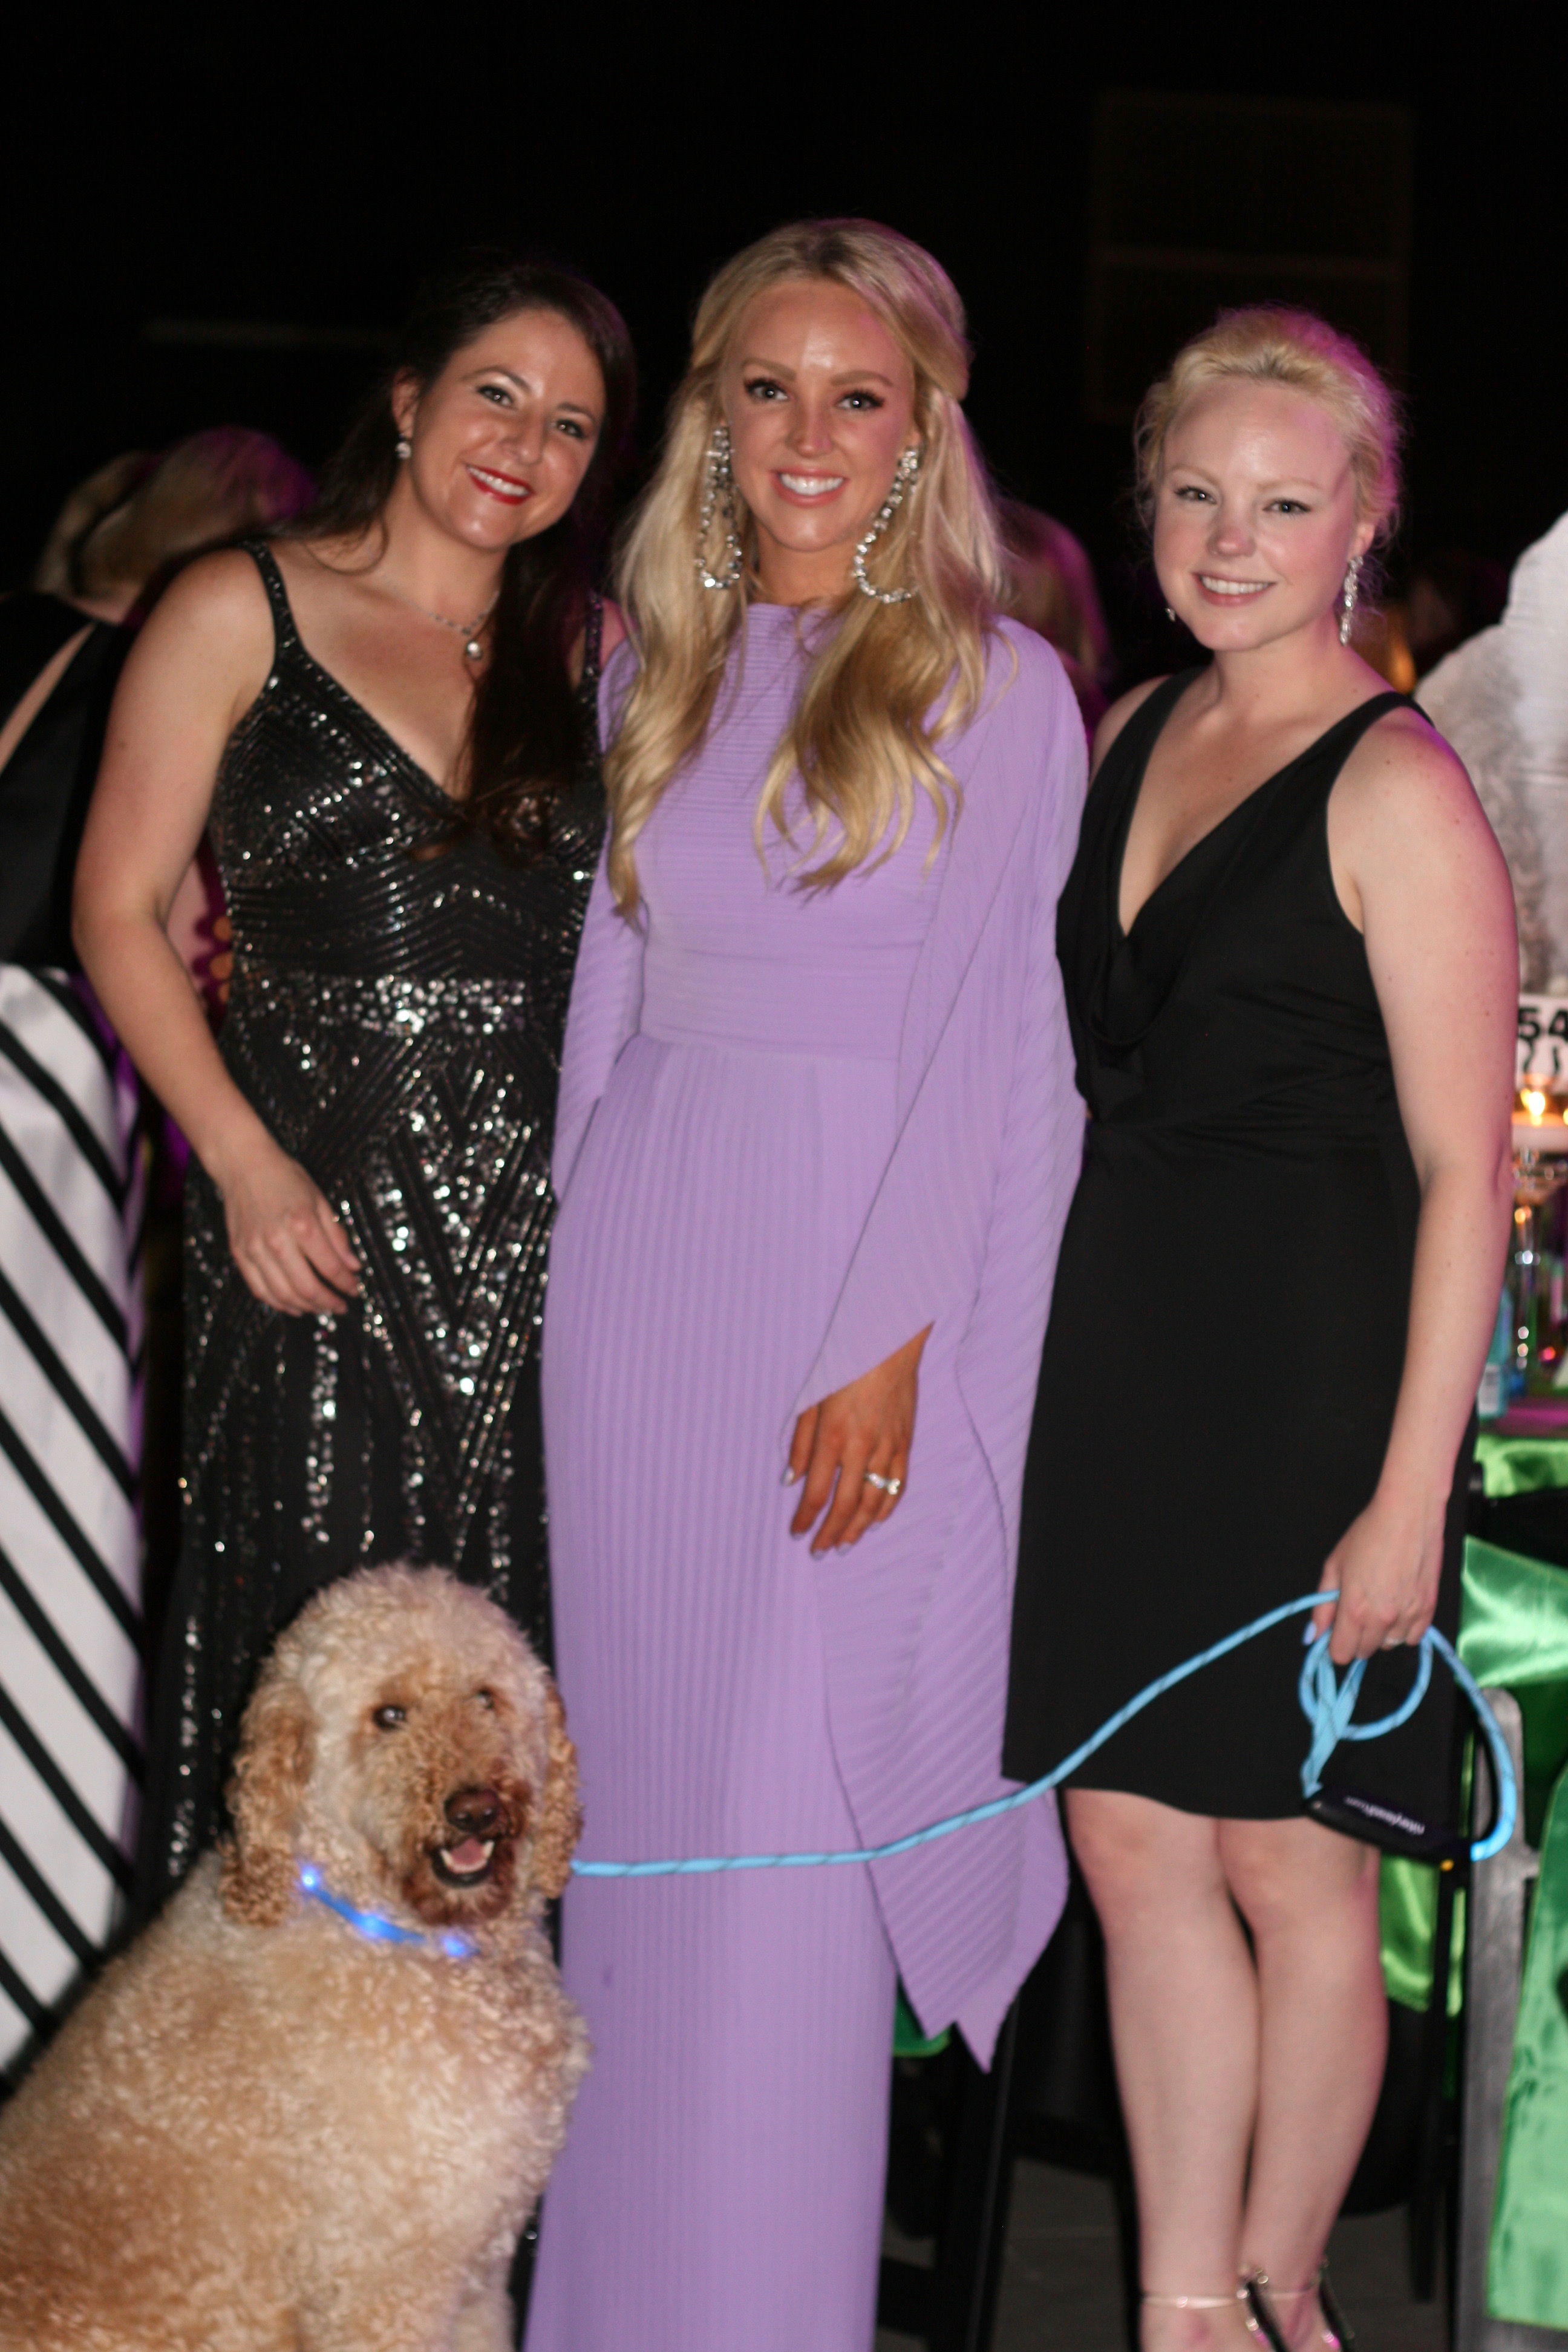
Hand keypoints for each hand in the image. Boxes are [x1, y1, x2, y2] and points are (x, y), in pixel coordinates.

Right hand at [212, 1130, 360, 1315]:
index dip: (346, 1284)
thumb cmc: (284, 1177)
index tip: (355, 1289)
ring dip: (306, 1307)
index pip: (331, 1267)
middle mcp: (277, 1241)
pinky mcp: (240, 1254)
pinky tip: (293, 1306)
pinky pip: (260, 1289)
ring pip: (283, 1295)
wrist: (243, 1164)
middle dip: (329, 1303)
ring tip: (321, 1308)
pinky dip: (278, 1303)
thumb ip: (337, 1236)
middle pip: (307, 1288)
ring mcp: (255, 1249)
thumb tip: (353, 1266)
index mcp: (302, 1225)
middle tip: (340, 1306)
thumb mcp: (320, 1200)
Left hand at [785, 1326, 929, 1556]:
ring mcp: (887, 1447)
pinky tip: (875, 1521)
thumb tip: (790, 1481)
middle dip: (831, 1533)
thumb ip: (800, 1443)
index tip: (797, 1533)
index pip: (817, 1492)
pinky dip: (886, 1507)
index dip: (806, 1518)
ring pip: (873, 1500)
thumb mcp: (810, 1399)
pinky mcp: (905, 1443)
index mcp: (832, 1436)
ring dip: (858, 1528)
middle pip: (845, 1504)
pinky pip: (897, 1484)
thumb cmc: (843, 1367)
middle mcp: (860, 1447)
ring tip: (845, 1545)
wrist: (887, 1344)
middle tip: (820, 1551)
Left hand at [1313, 1487, 1446, 1664]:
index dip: (1335, 1644)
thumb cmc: (1368, 1535)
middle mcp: (1382, 1619)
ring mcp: (1408, 1616)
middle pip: (1364, 1651)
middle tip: (1358, 1609)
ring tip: (1380, 1603)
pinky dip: (1404, 1628)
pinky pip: (1413, 1637)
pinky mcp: (1429, 1610)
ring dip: (1381, 1632)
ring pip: (1389, 1644)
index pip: (1341, 1654)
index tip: (1336, 1631)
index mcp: (1354, 1609)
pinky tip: (1399, 1606)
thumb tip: (1314, 1635)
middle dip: (1356, 1636)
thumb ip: (1323, 1605)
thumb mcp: (1334, 1565)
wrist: (1408, 1515)